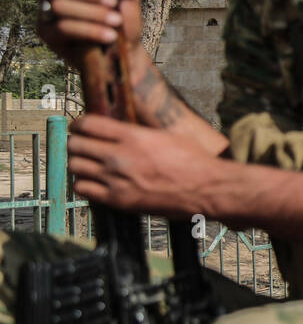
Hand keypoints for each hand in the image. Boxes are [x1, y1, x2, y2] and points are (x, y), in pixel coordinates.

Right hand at [35, 0, 142, 64]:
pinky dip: (90, 30)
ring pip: (59, 6)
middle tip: (113, 2)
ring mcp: (47, 14)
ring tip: (116, 21)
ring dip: (92, 13)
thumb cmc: (122, 17)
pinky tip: (109, 35)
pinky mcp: (49, 34)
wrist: (125, 50)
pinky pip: (63, 28)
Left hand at [67, 115, 221, 217]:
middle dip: (75, 142)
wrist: (207, 188)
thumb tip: (124, 127)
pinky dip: (83, 183)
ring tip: (86, 163)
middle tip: (81, 145)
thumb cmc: (195, 161)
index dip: (80, 124)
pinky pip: (83, 189)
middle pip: (76, 144)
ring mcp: (117, 179)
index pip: (88, 124)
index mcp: (134, 136)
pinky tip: (93, 181)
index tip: (80, 127)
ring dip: (78, 163)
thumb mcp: (169, 135)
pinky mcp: (118, 200)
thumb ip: (141, 132)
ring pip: (75, 166)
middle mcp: (120, 156)